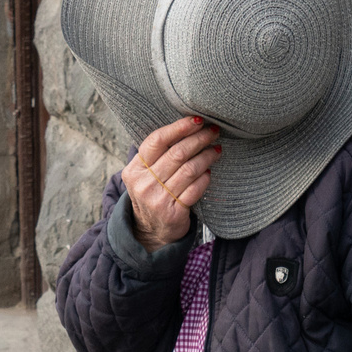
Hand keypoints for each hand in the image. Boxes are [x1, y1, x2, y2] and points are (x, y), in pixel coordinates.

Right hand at [121, 116, 220, 249]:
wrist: (150, 231)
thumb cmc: (152, 194)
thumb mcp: (144, 174)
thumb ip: (157, 154)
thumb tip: (188, 125)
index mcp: (135, 169)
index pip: (157, 141)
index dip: (179, 128)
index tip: (197, 120)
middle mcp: (144, 184)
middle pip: (177, 153)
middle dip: (199, 139)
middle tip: (213, 131)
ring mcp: (158, 199)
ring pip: (189, 170)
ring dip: (207, 156)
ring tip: (216, 149)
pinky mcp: (173, 213)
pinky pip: (195, 190)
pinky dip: (205, 178)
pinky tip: (210, 171)